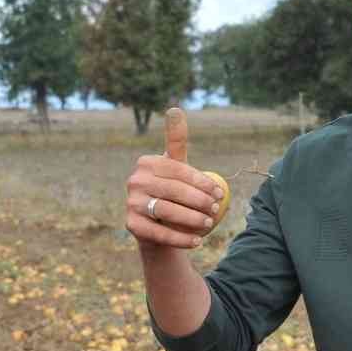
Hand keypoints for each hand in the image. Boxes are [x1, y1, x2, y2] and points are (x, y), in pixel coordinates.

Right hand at [125, 107, 226, 250]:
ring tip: (209, 224)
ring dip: (193, 219)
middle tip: (216, 209)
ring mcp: (131, 202)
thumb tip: (174, 108)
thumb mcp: (175, 166)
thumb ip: (176, 141)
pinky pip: (159, 232)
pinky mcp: (131, 225)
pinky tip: (197, 241)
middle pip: (175, 191)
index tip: (220, 193)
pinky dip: (180, 238)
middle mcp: (134, 180)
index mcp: (147, 162)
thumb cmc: (171, 191)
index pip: (180, 171)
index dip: (202, 182)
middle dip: (200, 201)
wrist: (156, 225)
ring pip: (168, 211)